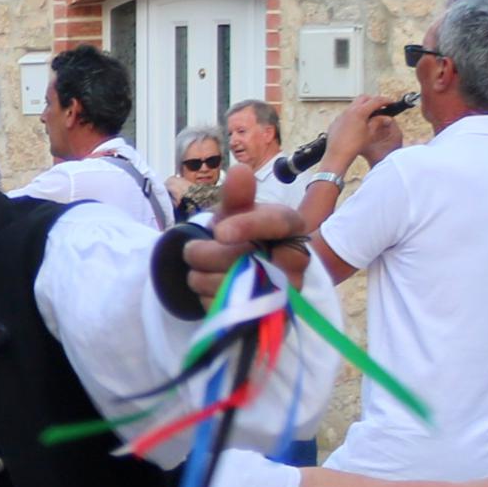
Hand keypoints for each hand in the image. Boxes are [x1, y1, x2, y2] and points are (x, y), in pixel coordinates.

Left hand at [184, 160, 309, 297]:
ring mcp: (286, 291)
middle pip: (248, 258)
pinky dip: (208, 299)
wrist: (250, 271)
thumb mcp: (237, 214)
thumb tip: (240, 170)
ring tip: (196, 270)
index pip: (276, 223)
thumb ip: (237, 196)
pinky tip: (206, 289)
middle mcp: (297, 259)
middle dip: (206, 254)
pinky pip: (230, 310)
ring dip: (201, 278)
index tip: (219, 231)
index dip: (247, 226)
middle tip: (190, 251)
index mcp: (291, 226)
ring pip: (234, 287)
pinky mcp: (269, 315)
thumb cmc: (243, 235)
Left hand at [321, 92, 403, 174]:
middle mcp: (348, 111)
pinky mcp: (335, 122)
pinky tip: (357, 124)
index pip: (375, 101)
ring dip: (362, 107)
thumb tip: (386, 118)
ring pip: (353, 105)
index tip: (390, 103)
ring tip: (370, 116)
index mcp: (359, 112)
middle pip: (363, 98)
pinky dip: (354, 114)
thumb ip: (379, 122)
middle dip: (373, 100)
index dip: (385, 101)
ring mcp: (340, 115)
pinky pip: (346, 114)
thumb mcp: (370, 133)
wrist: (338, 155)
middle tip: (380, 107)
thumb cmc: (354, 146)